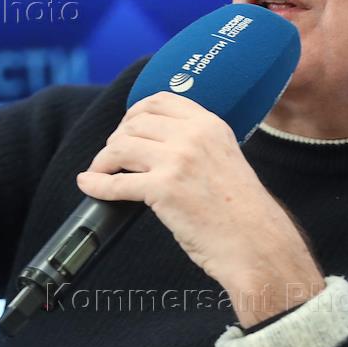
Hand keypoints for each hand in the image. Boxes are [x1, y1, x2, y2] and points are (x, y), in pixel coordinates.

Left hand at [77, 92, 324, 326]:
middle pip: (134, 123)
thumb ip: (196, 142)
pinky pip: (116, 182)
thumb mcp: (226, 158)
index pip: (160, 100)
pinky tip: (89, 184)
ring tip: (101, 171)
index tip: (126, 127)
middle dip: (116, 139)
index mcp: (210, 125)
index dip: (135, 113)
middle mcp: (193, 136)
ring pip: (120, 147)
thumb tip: (155, 138)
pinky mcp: (163, 189)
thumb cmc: (242, 211)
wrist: (258, 246)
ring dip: (104, 160)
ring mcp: (177, 160)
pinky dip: (97, 184)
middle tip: (113, 157)